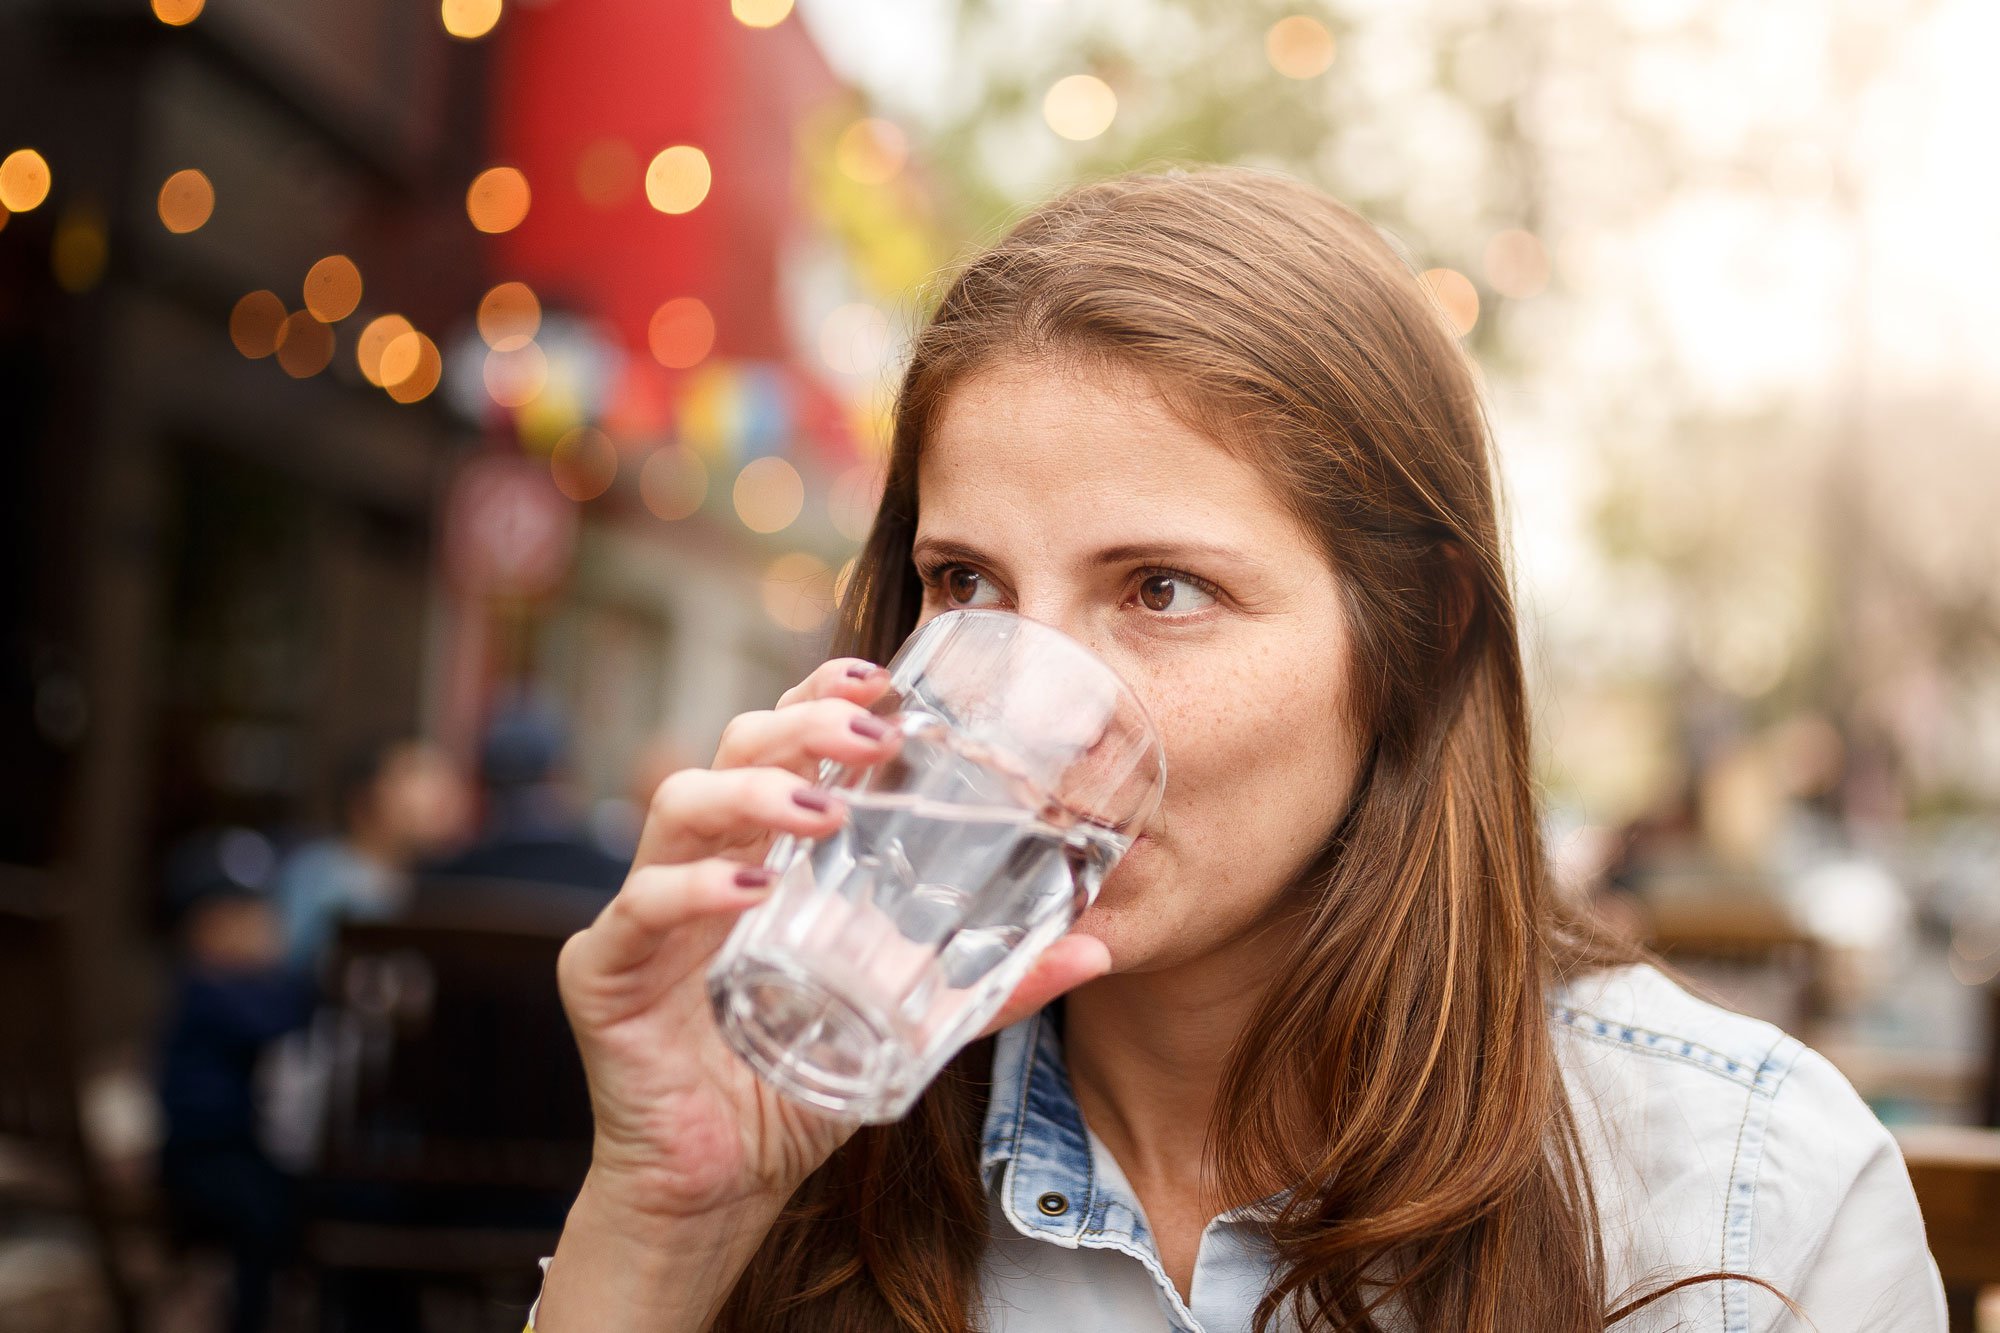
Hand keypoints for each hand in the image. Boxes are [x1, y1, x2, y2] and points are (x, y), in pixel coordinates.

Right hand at [554, 657, 1111, 1224]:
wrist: (720, 1188)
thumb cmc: (799, 1085)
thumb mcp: (907, 1024)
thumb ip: (991, 988)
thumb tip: (1096, 952)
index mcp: (765, 853)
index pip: (782, 743)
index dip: (820, 695)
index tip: (880, 678)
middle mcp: (703, 862)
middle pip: (732, 749)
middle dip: (800, 725)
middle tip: (869, 735)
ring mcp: (648, 911)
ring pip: (680, 805)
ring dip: (754, 793)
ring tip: (823, 809)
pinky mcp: (604, 971)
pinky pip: (640, 906)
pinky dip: (694, 888)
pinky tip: (752, 891)